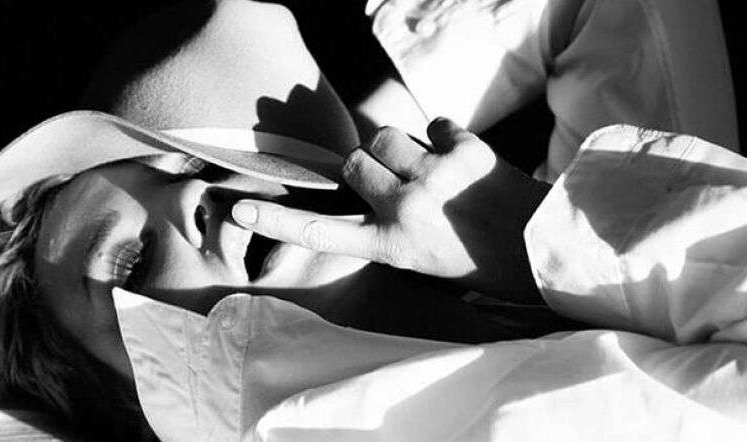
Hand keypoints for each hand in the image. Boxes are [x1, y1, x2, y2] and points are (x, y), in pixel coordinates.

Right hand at [232, 118, 549, 301]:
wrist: (542, 248)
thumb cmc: (478, 261)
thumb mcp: (421, 258)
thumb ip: (386, 225)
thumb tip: (365, 182)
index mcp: (391, 246)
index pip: (321, 233)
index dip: (277, 222)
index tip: (239, 210)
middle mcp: (404, 209)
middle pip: (352, 162)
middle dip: (367, 165)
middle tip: (398, 181)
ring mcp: (433, 177)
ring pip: (386, 137)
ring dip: (401, 147)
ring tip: (431, 170)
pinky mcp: (463, 151)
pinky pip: (433, 124)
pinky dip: (443, 137)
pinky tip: (461, 160)